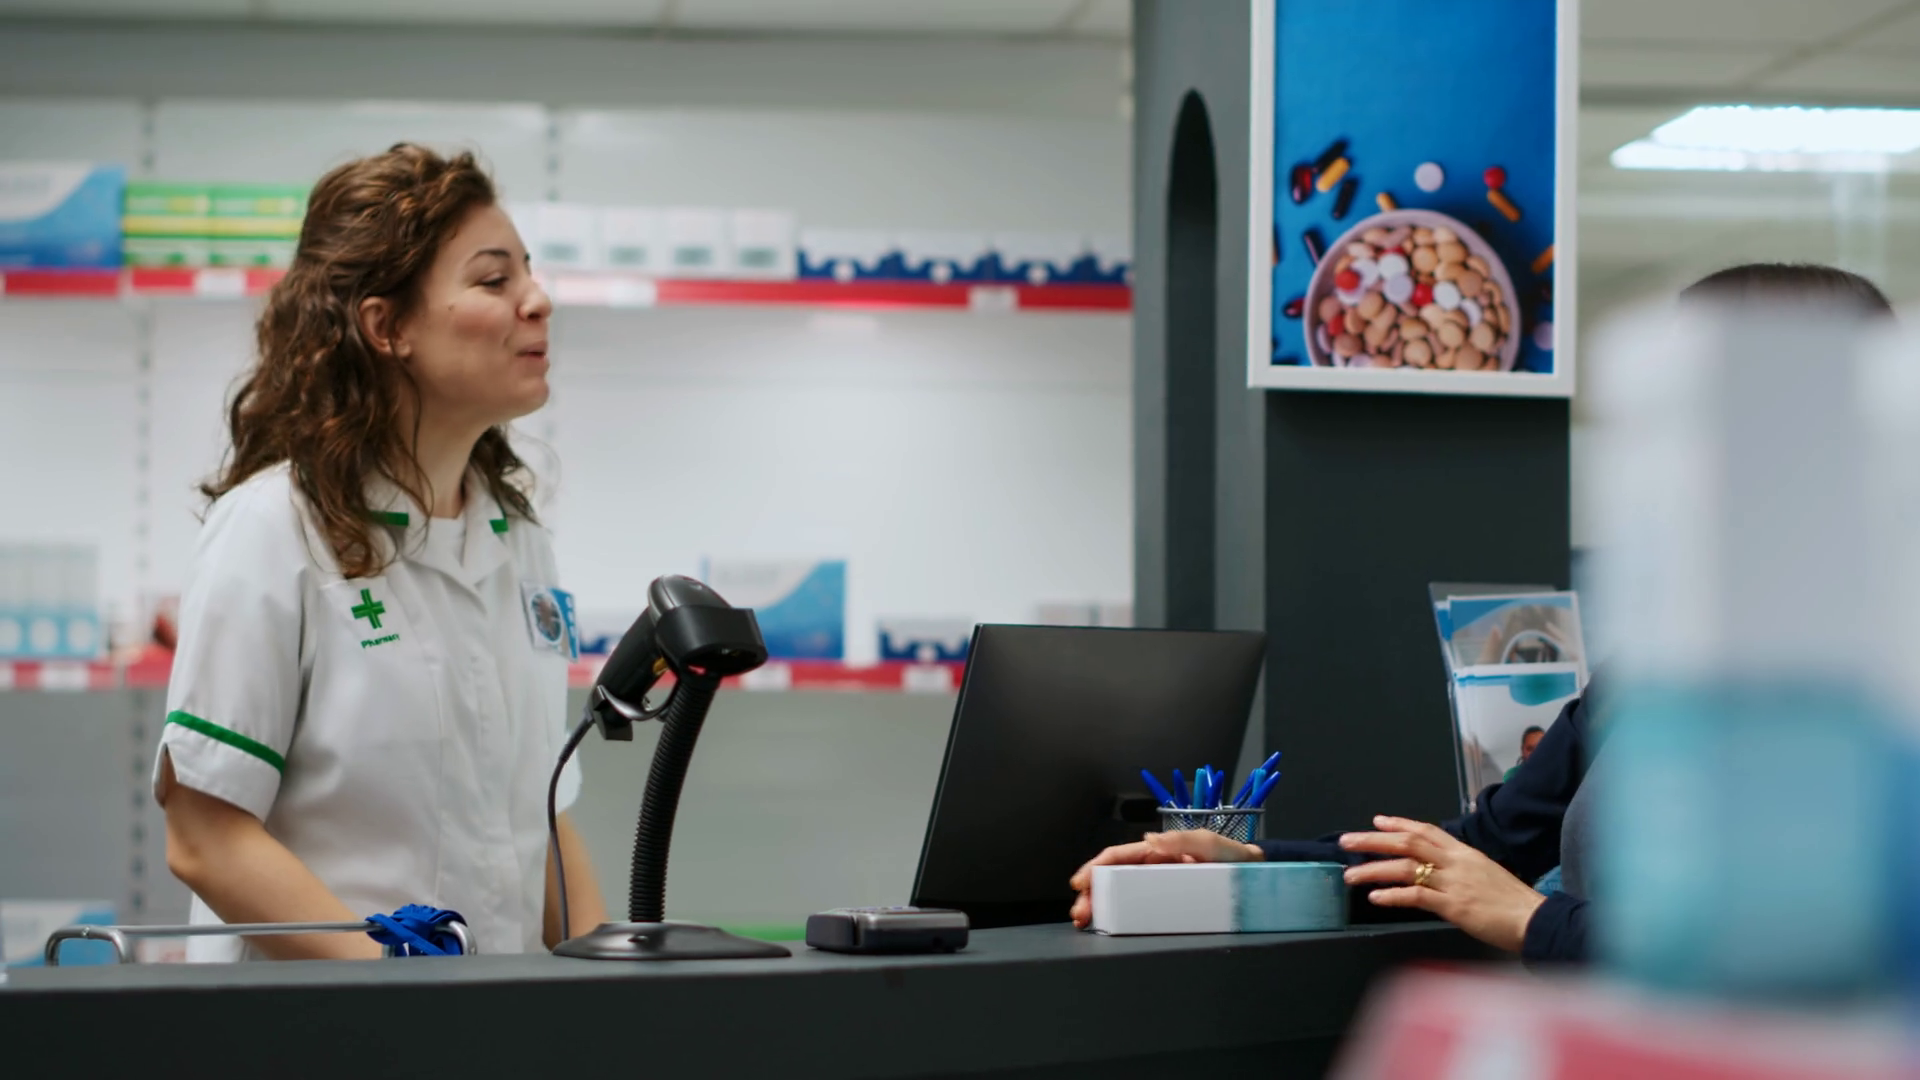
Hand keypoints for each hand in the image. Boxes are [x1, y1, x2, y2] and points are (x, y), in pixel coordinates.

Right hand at [1067, 830, 1262, 928]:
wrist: (1258, 878)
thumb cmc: (1235, 858)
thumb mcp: (1211, 843)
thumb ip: (1183, 840)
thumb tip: (1147, 841)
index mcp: (1160, 851)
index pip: (1120, 856)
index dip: (1097, 866)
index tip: (1081, 882)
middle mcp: (1155, 868)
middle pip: (1113, 877)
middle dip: (1092, 892)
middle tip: (1080, 912)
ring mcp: (1160, 887)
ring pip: (1121, 894)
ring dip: (1100, 905)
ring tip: (1087, 921)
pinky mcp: (1169, 905)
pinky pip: (1138, 909)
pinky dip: (1119, 916)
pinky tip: (1108, 925)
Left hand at [1339, 815, 1544, 952]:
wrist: (1535, 920)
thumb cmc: (1513, 902)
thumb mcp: (1486, 874)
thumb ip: (1460, 869)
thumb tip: (1437, 871)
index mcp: (1465, 852)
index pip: (1427, 830)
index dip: (1399, 824)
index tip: (1377, 820)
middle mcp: (1456, 862)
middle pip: (1408, 842)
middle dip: (1374, 840)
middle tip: (1347, 841)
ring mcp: (1454, 882)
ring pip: (1406, 868)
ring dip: (1374, 869)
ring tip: (1350, 875)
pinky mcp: (1454, 906)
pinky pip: (1417, 896)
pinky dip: (1393, 896)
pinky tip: (1376, 897)